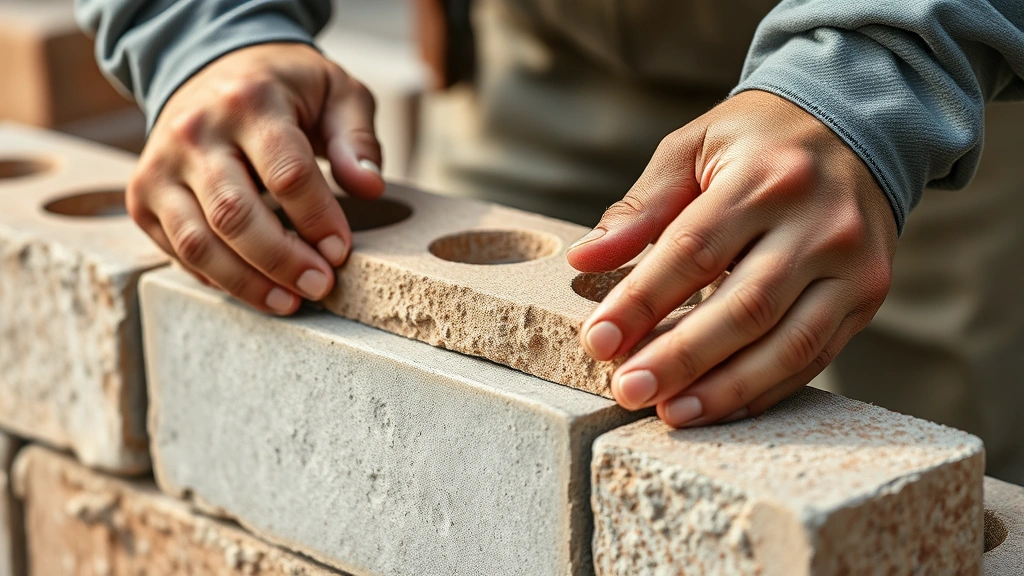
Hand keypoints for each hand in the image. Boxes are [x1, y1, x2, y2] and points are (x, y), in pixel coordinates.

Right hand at [128, 43, 383, 313]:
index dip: (317, 219)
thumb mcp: (334, 92)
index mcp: (250, 101)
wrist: (206, 67)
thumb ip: (356, 137)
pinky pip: (177, 251)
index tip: (341, 251)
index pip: (286, 173)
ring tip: (289, 302)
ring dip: (247, 283)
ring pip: (198, 242)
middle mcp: (195, 131)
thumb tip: (370, 187)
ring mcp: (160, 165)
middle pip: (235, 215)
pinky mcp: (142, 196)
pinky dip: (217, 278)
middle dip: (283, 261)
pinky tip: (255, 289)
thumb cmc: (284, 89)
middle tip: (320, 286)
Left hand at [567, 90, 897, 426]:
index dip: (642, 302)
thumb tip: (584, 260)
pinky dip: (764, 389)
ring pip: (787, 343)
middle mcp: (817, 222)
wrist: (858, 128)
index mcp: (764, 176)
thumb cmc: (756, 142)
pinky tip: (718, 407)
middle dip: (680, 357)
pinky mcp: (867, 295)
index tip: (598, 341)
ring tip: (670, 413)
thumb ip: (641, 208)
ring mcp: (852, 264)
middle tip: (628, 390)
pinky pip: (815, 356)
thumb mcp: (693, 149)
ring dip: (725, 388)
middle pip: (743, 306)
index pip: (693, 250)